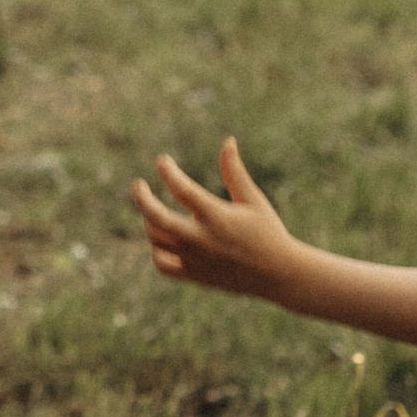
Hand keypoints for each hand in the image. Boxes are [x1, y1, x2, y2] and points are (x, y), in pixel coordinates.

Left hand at [133, 138, 302, 301]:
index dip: (169, 172)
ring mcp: (196, 260)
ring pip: (156, 241)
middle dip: (142, 198)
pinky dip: (156, 251)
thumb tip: (227, 141)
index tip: (163, 161)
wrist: (278, 275)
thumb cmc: (267, 231)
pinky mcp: (195, 276)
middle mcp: (202, 239)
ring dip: (149, 223)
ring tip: (154, 209)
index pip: (183, 190)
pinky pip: (163, 266)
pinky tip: (162, 238)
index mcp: (218, 217)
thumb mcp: (252, 199)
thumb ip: (234, 171)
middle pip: (157, 218)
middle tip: (138, 184)